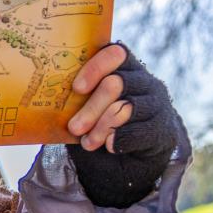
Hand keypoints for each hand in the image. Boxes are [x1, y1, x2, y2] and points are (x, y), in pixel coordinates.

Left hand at [64, 44, 181, 208]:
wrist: (130, 158)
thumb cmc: (100, 124)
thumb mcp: (86, 108)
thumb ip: (76, 99)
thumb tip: (50, 99)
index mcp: (123, 68)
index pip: (115, 54)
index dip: (95, 68)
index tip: (77, 88)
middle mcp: (142, 81)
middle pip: (116, 84)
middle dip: (91, 107)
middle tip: (74, 127)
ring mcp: (155, 103)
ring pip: (126, 107)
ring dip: (102, 127)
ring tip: (88, 142)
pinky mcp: (162, 127)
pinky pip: (140, 131)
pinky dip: (120, 139)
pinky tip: (109, 146)